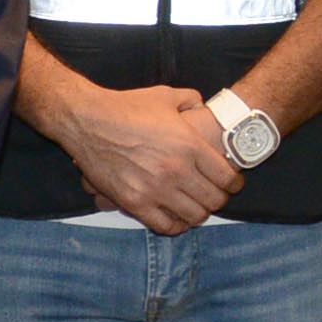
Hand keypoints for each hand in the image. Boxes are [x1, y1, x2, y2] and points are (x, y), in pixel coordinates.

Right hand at [49, 80, 244, 235]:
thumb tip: (203, 106)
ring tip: (196, 208)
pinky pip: (165, 226)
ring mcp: (155, 189)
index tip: (233, 184)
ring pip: (193, 216)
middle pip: (213, 200)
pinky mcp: (134, 203)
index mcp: (190, 145)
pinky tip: (176, 219)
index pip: (227, 177)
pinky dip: (175, 226)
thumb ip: (191, 100)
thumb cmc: (127, 106)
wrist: (88, 120)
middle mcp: (176, 170)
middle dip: (218, 200)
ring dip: (198, 214)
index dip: (234, 183)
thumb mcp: (166, 95)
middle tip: (215, 196)